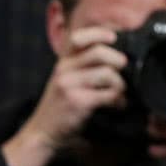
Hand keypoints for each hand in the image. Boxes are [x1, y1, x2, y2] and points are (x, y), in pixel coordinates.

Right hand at [3, 27, 128, 165]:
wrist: (43, 132)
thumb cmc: (60, 106)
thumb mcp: (65, 80)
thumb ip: (83, 66)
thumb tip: (117, 57)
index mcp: (63, 62)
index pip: (78, 37)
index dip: (99, 33)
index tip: (113, 38)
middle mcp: (64, 69)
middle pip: (100, 52)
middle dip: (119, 61)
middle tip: (123, 72)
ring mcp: (69, 84)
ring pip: (108, 73)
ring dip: (121, 85)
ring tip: (120, 94)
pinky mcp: (78, 101)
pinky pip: (109, 94)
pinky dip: (119, 101)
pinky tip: (117, 105)